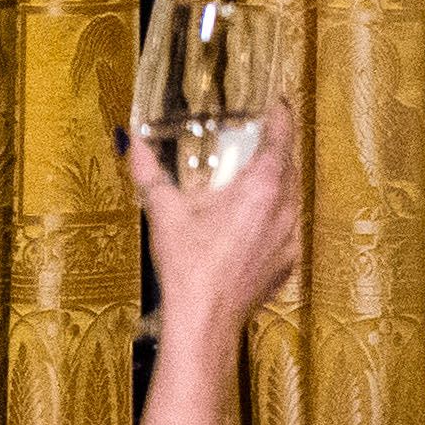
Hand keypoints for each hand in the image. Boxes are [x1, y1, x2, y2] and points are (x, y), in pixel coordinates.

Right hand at [130, 110, 307, 332]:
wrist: (203, 322)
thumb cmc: (187, 264)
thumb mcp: (164, 213)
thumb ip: (149, 172)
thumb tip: (132, 142)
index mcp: (263, 186)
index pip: (283, 136)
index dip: (281, 115)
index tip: (275, 102)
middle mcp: (286, 208)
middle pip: (290, 165)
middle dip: (276, 148)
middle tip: (256, 136)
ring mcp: (291, 238)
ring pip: (291, 198)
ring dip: (276, 183)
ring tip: (251, 177)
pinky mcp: (287, 264)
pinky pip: (286, 230)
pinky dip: (272, 219)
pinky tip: (248, 224)